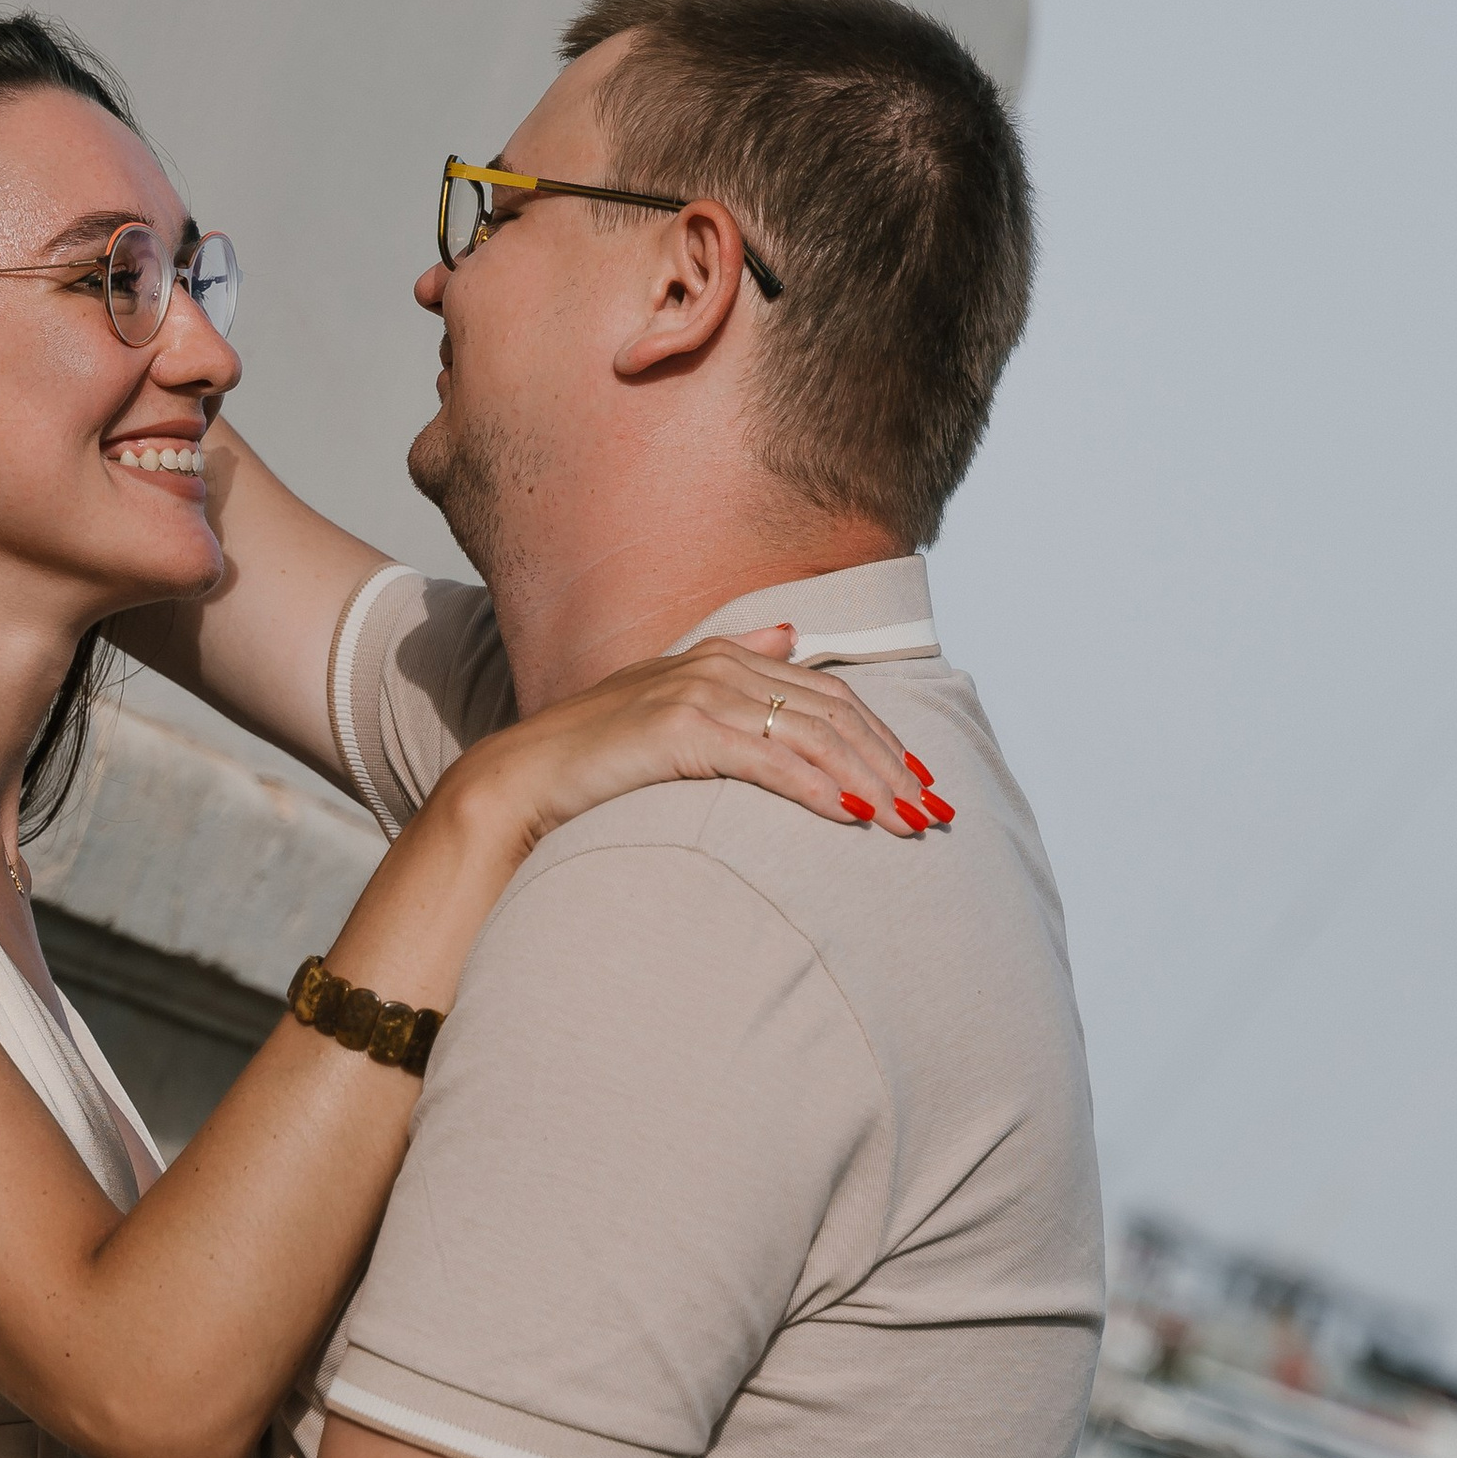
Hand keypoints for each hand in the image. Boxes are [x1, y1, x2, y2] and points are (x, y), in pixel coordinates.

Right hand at [454, 628, 942, 850]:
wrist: (524, 779)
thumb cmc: (597, 755)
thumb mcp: (670, 697)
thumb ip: (734, 663)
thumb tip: (790, 634)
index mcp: (721, 654)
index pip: (828, 695)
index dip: (882, 737)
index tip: (920, 782)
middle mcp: (717, 664)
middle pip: (833, 714)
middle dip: (891, 764)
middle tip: (932, 811)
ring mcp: (699, 693)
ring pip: (813, 737)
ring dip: (869, 782)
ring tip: (906, 823)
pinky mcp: (682, 730)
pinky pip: (770, 763)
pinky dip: (818, 790)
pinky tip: (851, 817)